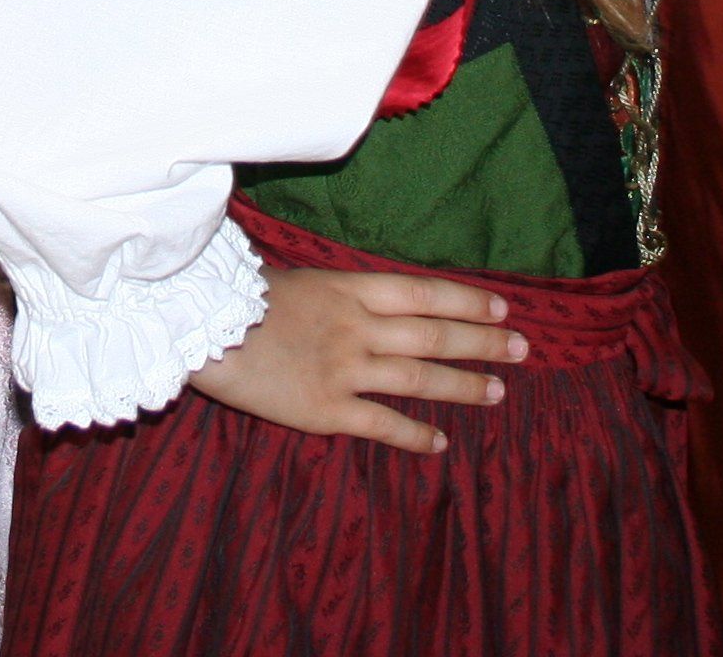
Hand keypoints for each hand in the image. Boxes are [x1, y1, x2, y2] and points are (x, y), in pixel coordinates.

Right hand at [185, 264, 524, 454]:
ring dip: (464, 387)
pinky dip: (415, 435)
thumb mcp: (300, 278)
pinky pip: (383, 424)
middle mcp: (358, 328)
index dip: (468, 301)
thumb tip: (380, 301)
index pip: (426, 293)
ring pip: (421, 379)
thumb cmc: (241, 298)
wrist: (200, 329)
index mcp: (350, 289)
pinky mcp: (327, 410)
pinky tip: (438, 444)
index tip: (502, 308)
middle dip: (484, 341)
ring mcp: (345, 369)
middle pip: (435, 335)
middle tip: (522, 348)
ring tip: (497, 393)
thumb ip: (343, 293)